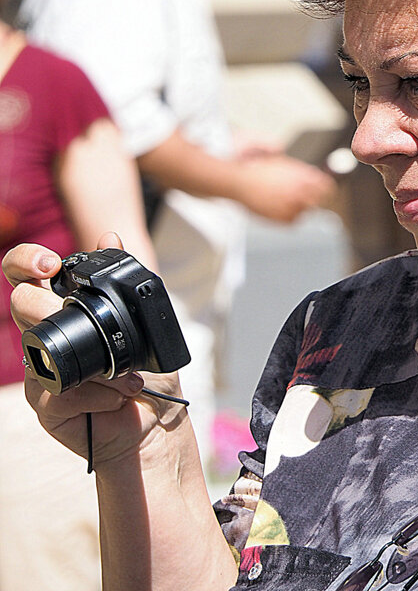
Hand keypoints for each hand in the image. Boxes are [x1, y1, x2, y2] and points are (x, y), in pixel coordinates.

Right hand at [3, 233, 187, 470]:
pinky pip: (56, 388)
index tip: (50, 264)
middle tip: (76, 317)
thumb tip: (111, 236)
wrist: (158, 420)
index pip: (26, 273)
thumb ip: (126, 280)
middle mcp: (48, 332)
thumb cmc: (149, 368)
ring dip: (92, 359)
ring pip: (35, 347)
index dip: (26, 261)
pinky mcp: (46, 402)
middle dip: (47, 307)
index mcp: (66, 306)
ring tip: (126, 374)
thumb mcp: (146, 320)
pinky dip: (97, 391)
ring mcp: (42, 368)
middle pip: (21, 302)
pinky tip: (119, 394)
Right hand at [234, 154, 336, 221]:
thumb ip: (300, 171)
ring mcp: (294, 205)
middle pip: (318, 201)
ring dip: (297, 208)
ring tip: (279, 200)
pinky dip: (286, 216)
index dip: (324, 190)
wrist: (240, 181)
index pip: (327, 186)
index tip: (322, 193)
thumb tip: (312, 176)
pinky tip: (274, 207)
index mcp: (304, 175)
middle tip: (300, 199)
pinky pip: (293, 221)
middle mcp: (302, 190)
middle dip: (311, 200)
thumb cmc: (257, 170)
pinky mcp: (284, 218)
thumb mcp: (283, 163)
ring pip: (305, 212)